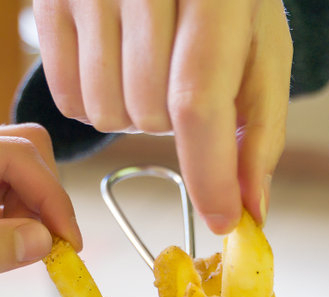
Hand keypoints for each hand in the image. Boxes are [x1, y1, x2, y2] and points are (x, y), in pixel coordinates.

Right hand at [33, 0, 291, 232]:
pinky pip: (67, 100)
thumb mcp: (261, 46)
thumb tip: (250, 207)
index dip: (208, 172)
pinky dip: (96, 100)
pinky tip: (118, 63)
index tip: (221, 218)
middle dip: (173, 125)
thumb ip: (260, 128)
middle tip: (185, 81)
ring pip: (104, 114)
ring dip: (134, 115)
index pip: (197, 101)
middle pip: (147, 115)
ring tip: (152, 67)